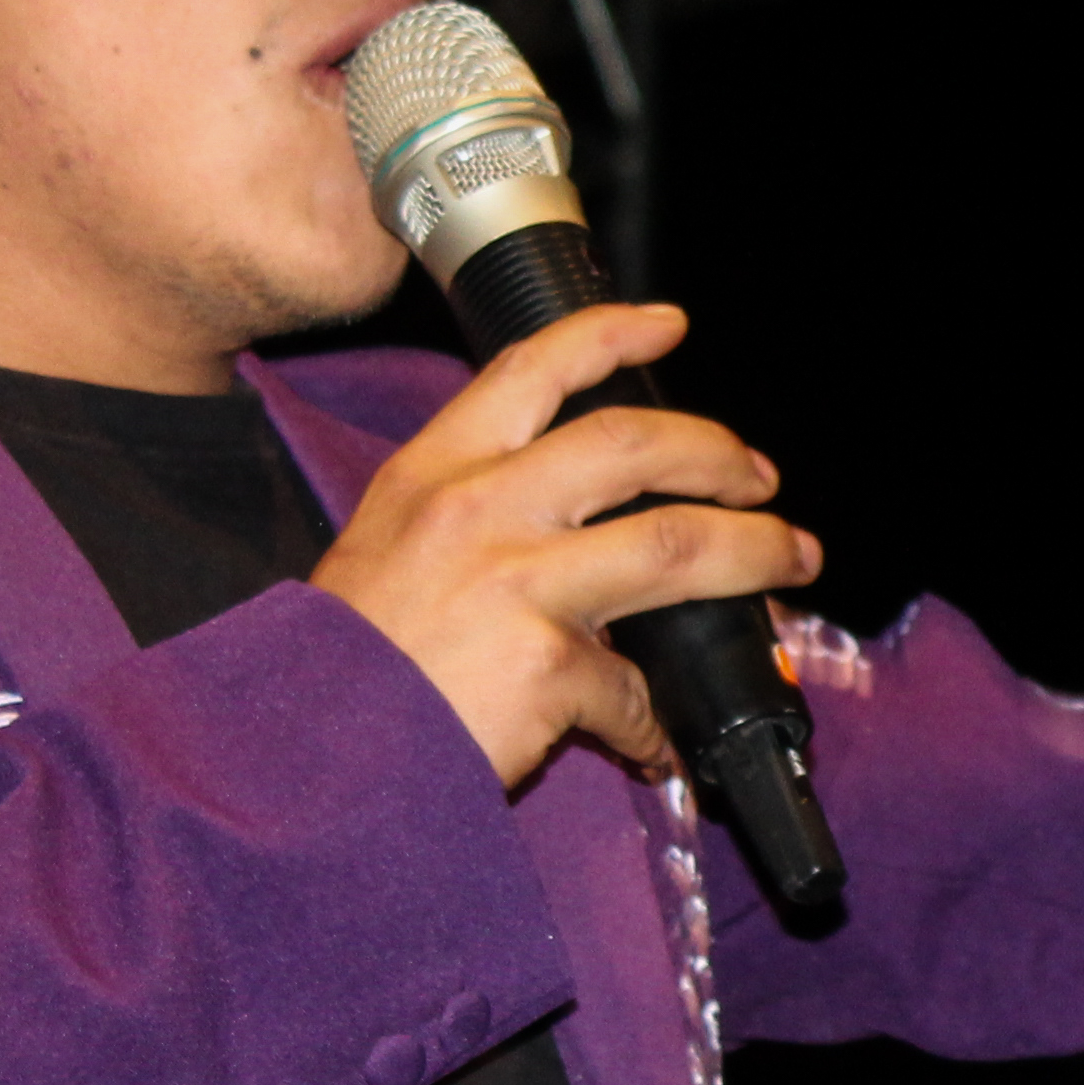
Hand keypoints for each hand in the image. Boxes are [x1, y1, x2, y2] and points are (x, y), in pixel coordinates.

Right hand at [310, 304, 820, 789]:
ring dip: (751, 551)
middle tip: (760, 476)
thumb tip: (570, 537)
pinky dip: (652, 722)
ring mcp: (515, 583)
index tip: (669, 324)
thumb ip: (466, 525)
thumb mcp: (381, 557)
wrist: (294, 760)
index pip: (530, 371)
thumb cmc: (335, 673)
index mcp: (430, 475)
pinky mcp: (545, 664)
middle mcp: (477, 510)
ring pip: (674, 543)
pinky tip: (653, 745)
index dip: (609, 336)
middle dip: (717, 451)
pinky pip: (633, 690)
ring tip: (789, 562)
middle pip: (632, 443)